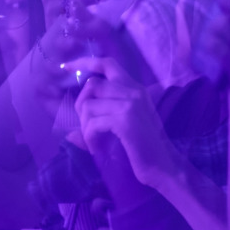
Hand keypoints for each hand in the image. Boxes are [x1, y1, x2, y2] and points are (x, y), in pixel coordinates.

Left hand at [71, 56, 179, 188]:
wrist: (163, 166)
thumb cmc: (143, 148)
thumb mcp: (123, 125)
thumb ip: (104, 115)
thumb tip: (71, 127)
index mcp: (135, 89)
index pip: (108, 64)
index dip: (84, 62)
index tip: (66, 67)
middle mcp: (134, 91)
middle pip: (92, 84)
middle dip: (80, 105)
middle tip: (85, 126)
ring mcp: (130, 104)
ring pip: (88, 105)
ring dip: (84, 126)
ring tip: (92, 141)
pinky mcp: (125, 120)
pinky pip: (92, 123)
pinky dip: (89, 138)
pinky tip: (96, 148)